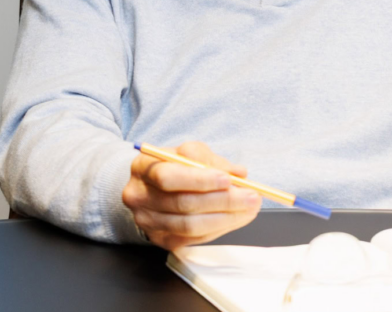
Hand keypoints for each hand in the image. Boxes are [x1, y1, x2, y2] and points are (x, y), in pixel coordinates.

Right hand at [122, 141, 261, 249]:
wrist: (150, 187)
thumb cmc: (173, 165)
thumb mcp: (188, 152)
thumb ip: (212, 160)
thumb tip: (239, 173)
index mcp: (143, 168)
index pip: (169, 177)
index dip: (200, 180)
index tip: (228, 179)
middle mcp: (140, 197)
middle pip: (183, 204)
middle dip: (222, 201)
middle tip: (252, 196)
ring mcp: (148, 222)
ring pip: (190, 226)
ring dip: (226, 218)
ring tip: (250, 208)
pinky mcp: (161, 240)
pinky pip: (193, 239)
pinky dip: (219, 228)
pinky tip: (237, 218)